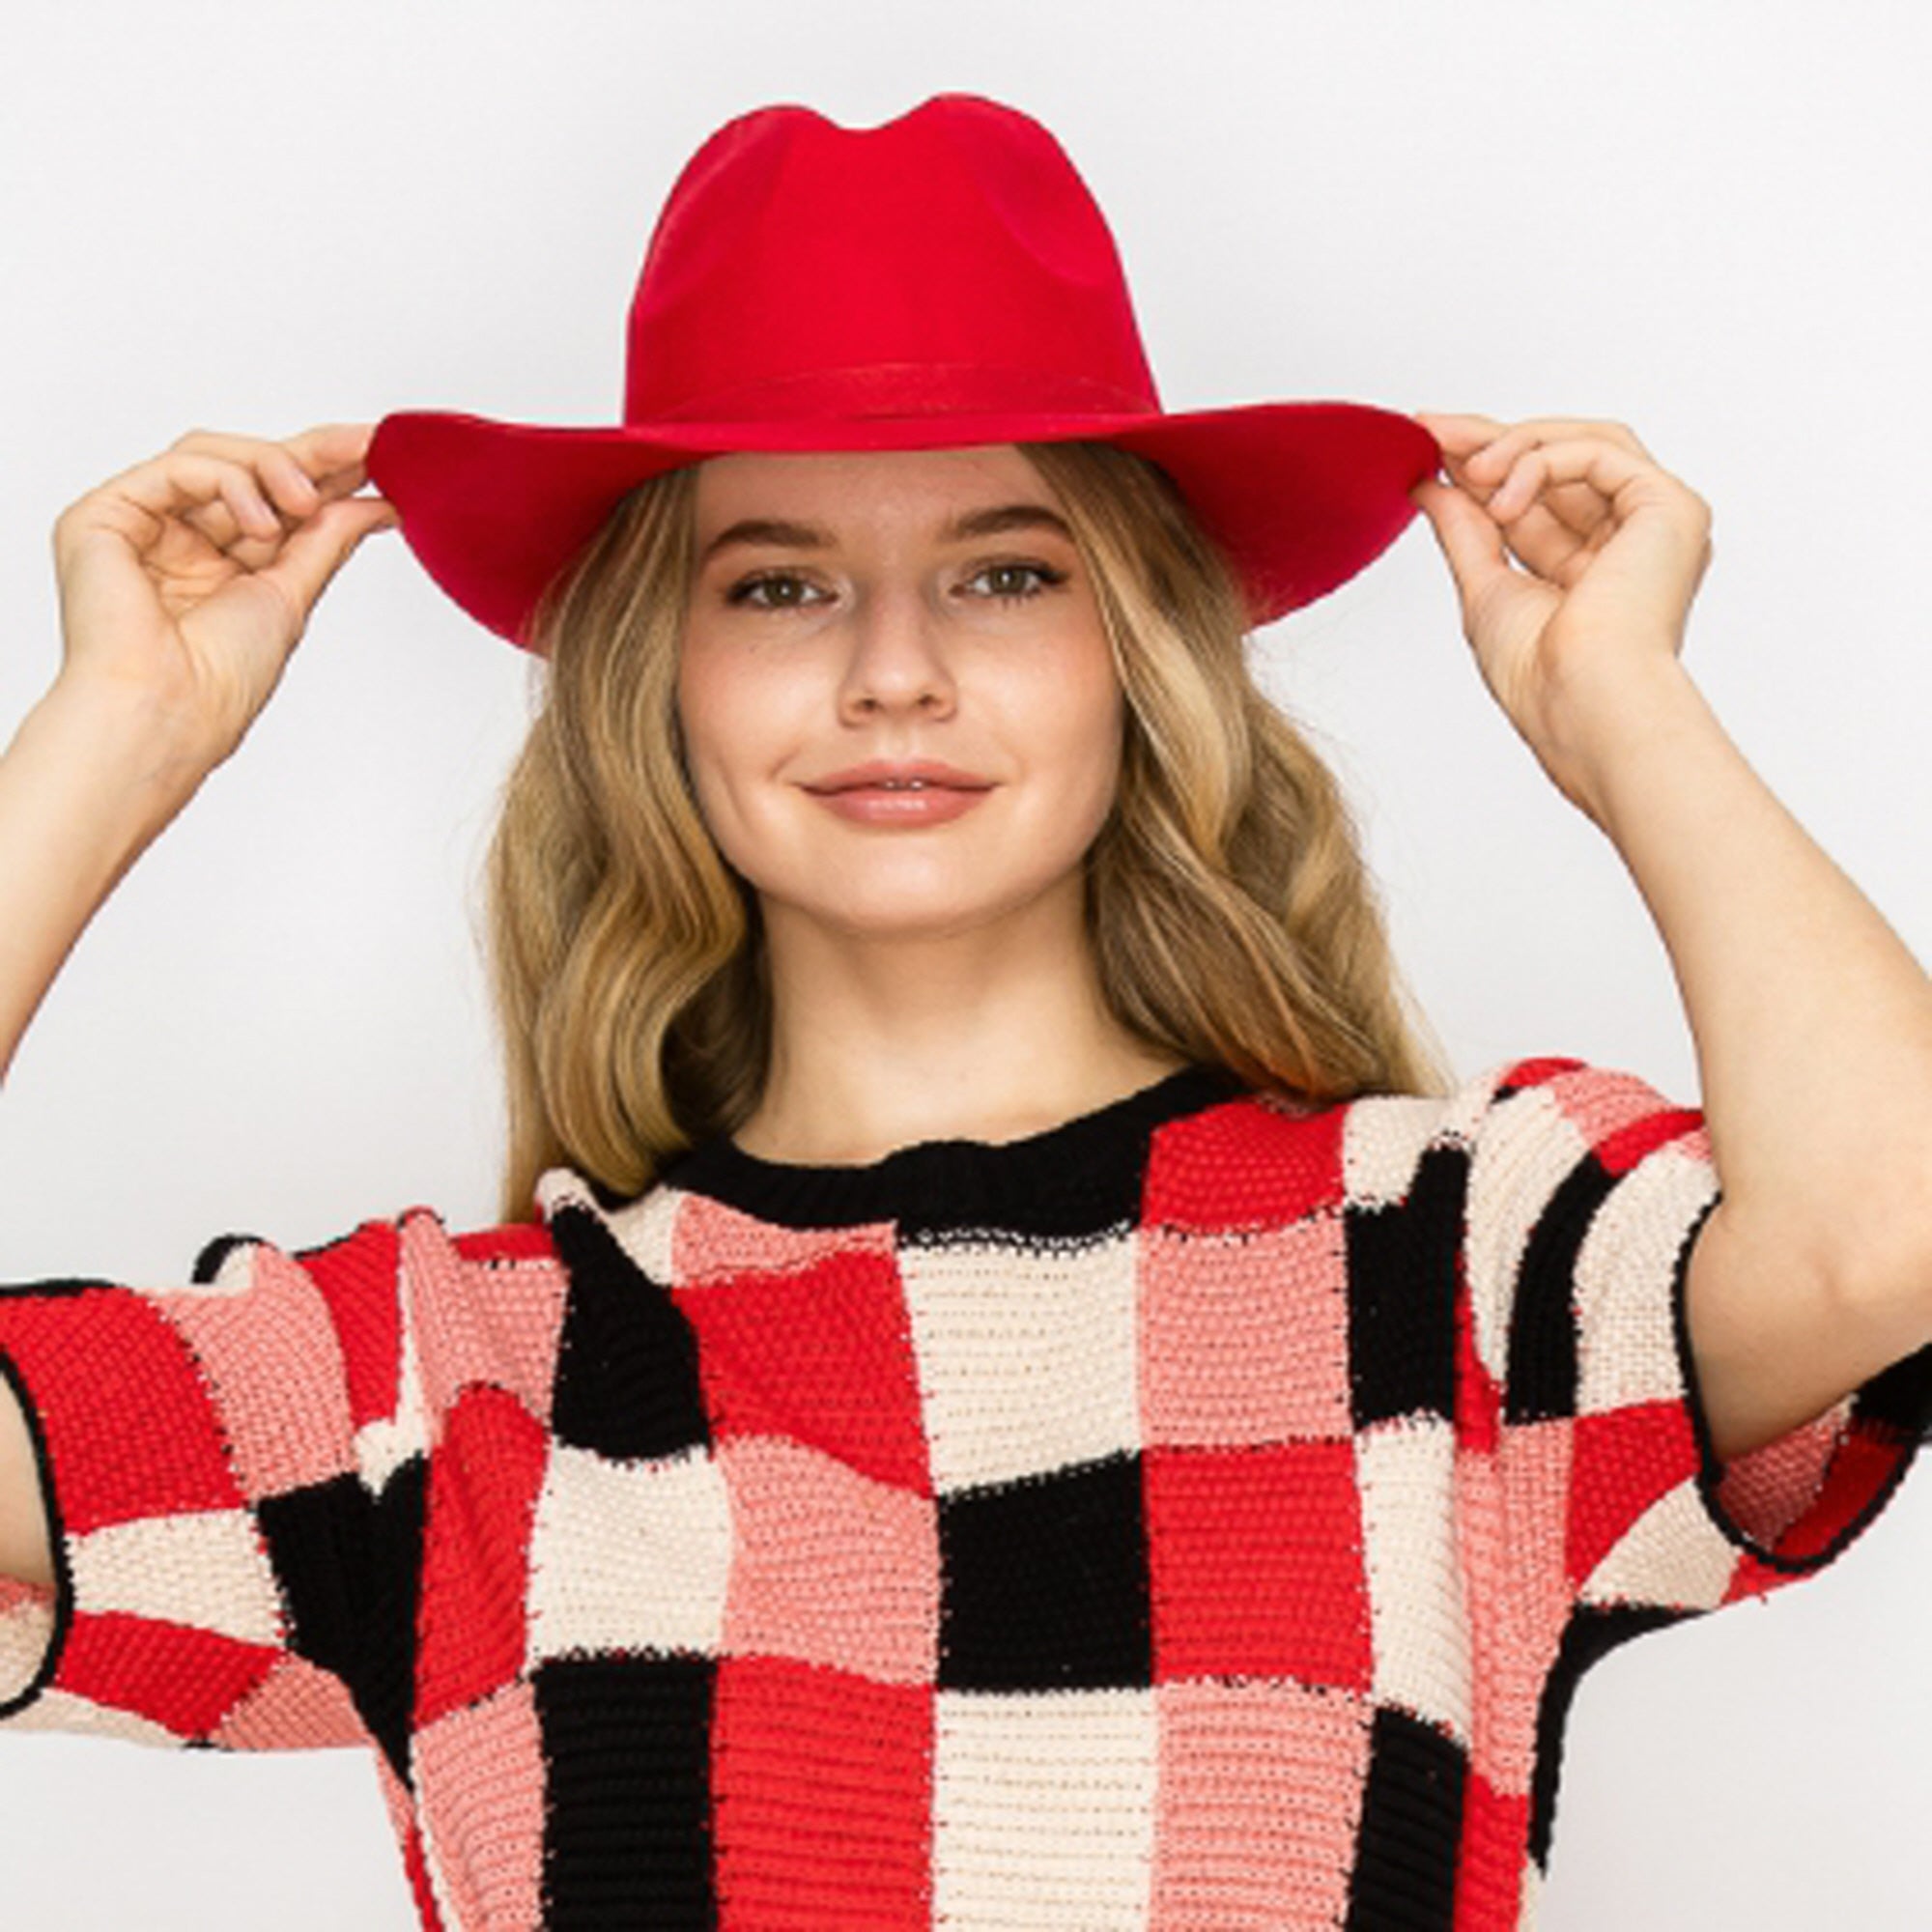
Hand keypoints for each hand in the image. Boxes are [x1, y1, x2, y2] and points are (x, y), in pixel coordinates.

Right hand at [49, 422, 398, 770]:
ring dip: (274, 467)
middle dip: (312, 454)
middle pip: (245, 469)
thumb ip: (326, 540)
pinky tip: (263, 522)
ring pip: (212, 455)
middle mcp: (178, 539)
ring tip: (308, 501)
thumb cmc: (218, 683)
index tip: (381, 457)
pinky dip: (230, 482)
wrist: (169, 713)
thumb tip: (376, 505)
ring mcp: (141, 525)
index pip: (274, 499)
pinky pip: (177, 468)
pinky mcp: (106, 515)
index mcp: (219, 564)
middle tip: (366, 446)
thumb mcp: (292, 595)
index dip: (326, 473)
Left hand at [1406, 412, 1714, 813]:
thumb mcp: (1484, 586)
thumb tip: (1430, 483)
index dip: (1484, 465)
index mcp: (1595, 568)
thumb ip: (1464, 529)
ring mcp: (1657, 523)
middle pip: (1562, 461)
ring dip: (1514, 447)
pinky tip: (1501, 496)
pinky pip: (1602, 451)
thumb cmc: (1541, 676)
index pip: (1537, 496)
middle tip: (1432, 429)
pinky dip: (1543, 461)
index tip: (1428, 442)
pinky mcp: (1671, 508)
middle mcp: (1632, 542)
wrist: (1580, 702)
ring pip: (1586, 443)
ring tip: (1466, 470)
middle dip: (1491, 441)